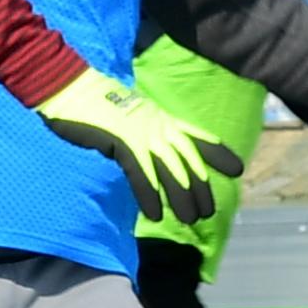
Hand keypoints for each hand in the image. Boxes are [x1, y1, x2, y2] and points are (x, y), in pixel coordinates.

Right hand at [33, 69, 240, 225]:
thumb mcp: (126, 114)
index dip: (217, 152)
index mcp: (160, 117)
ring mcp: (142, 133)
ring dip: (182, 197)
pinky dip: (149, 195)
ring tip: (191, 220)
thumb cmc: (92, 101)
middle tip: (210, 211)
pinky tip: (155, 215)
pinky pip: (141, 175)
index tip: (237, 169)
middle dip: (201, 186)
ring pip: (171, 170)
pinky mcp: (123, 142)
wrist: (70, 87)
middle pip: (188, 159)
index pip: (196, 136)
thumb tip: (147, 150)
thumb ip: (140, 130)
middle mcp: (158, 125)